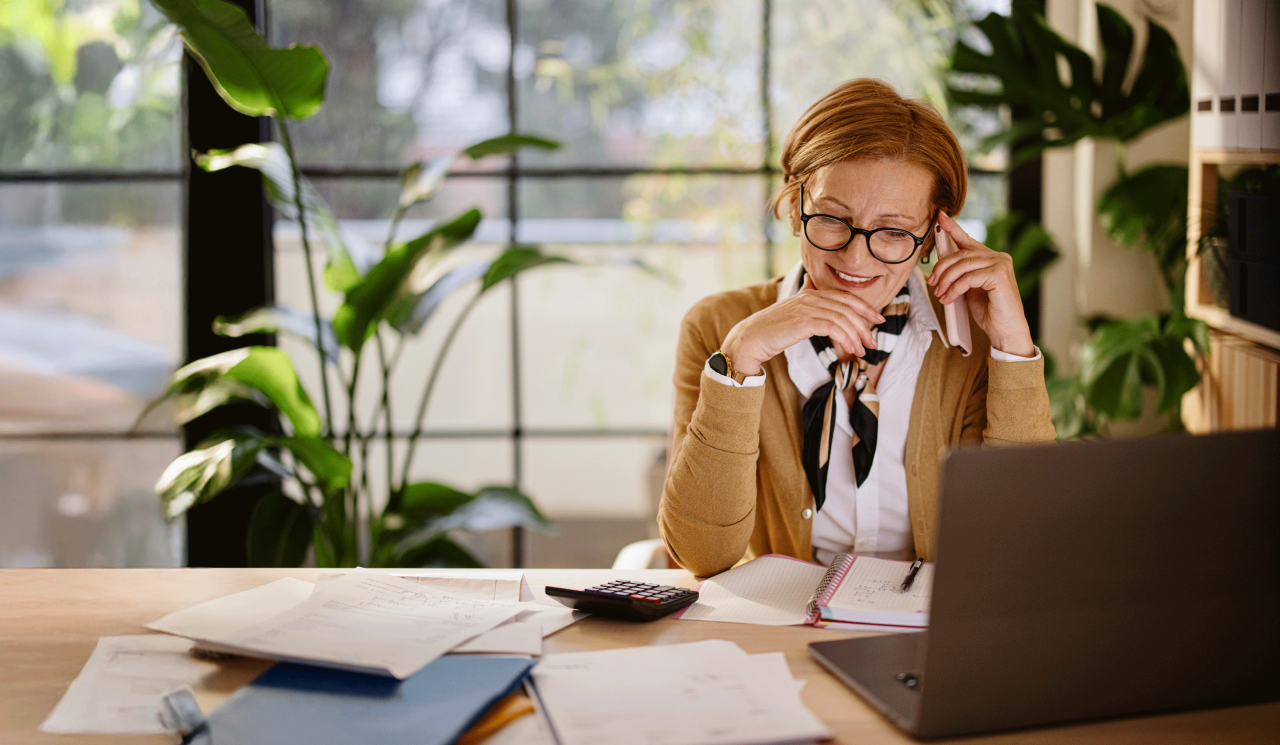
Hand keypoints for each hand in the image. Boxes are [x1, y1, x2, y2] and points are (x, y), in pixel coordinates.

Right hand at [720, 278, 885, 375]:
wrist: (750, 339)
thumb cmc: (771, 330)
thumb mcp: (792, 312)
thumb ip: (806, 303)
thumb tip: (816, 294)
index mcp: (810, 292)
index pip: (844, 296)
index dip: (864, 307)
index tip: (877, 320)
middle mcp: (810, 296)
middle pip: (847, 306)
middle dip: (865, 323)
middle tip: (873, 340)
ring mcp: (807, 307)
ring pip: (843, 318)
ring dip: (857, 335)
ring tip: (863, 350)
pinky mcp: (804, 321)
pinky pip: (833, 327)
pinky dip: (846, 339)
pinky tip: (850, 350)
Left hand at [927, 212, 1034, 357]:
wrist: (1006, 331)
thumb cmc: (990, 312)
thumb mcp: (970, 289)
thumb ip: (962, 275)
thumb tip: (941, 268)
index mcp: (990, 258)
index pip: (967, 240)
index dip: (952, 228)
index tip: (940, 217)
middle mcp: (998, 257)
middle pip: (960, 254)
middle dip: (941, 268)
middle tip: (933, 282)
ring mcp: (1001, 264)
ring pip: (962, 265)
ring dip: (946, 280)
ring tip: (940, 294)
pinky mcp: (999, 275)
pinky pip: (968, 278)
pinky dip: (955, 289)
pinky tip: (949, 298)